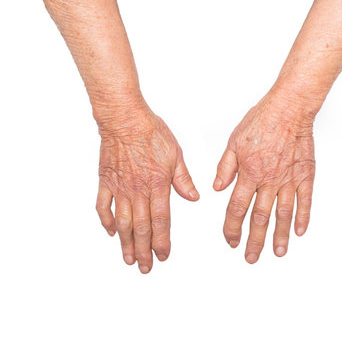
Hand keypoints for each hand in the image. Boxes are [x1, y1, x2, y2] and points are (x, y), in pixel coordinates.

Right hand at [95, 106, 198, 273]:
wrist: (124, 118)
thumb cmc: (151, 132)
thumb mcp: (176, 155)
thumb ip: (183, 179)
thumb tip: (194, 197)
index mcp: (158, 185)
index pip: (161, 220)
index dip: (162, 241)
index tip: (163, 255)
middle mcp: (138, 190)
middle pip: (141, 227)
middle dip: (144, 251)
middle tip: (145, 267)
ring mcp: (120, 187)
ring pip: (123, 222)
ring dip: (126, 243)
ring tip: (128, 259)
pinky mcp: (106, 181)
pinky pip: (104, 206)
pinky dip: (107, 221)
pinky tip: (111, 233)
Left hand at [214, 97, 314, 262]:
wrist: (289, 108)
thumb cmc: (262, 120)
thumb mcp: (234, 142)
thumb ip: (226, 167)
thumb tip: (218, 187)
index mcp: (249, 173)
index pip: (237, 208)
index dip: (233, 227)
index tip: (231, 241)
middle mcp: (269, 180)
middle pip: (260, 217)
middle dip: (254, 240)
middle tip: (251, 258)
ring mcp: (289, 179)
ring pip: (283, 214)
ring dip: (279, 236)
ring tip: (277, 252)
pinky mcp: (306, 175)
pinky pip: (305, 200)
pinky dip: (303, 217)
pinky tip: (299, 232)